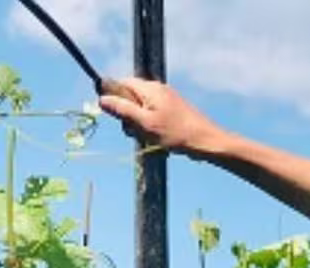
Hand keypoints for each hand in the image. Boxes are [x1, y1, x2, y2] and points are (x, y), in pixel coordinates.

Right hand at [97, 79, 223, 157]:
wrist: (207, 142)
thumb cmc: (176, 133)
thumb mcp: (144, 123)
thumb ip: (122, 110)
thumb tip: (101, 99)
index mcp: (150, 88)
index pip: (122, 83)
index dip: (114, 98)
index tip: (116, 116)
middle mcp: (158, 89)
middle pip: (131, 97)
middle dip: (128, 116)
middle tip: (135, 132)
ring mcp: (167, 99)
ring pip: (142, 109)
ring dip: (140, 125)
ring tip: (150, 138)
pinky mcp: (174, 111)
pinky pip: (154, 116)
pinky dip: (152, 127)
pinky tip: (160, 140)